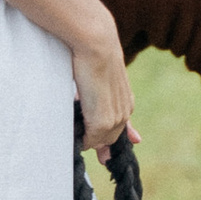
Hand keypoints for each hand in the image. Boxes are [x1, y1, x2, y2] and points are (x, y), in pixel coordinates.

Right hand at [71, 16, 136, 156]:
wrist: (96, 44)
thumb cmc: (92, 54)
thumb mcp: (100, 77)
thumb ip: (101, 94)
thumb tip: (107, 110)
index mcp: (126, 101)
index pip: (120, 129)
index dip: (110, 140)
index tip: (105, 155)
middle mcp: (124, 112)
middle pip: (109, 139)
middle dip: (97, 142)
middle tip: (86, 142)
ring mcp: (115, 119)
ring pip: (100, 141)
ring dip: (87, 138)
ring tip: (75, 127)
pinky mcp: (103, 122)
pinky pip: (90, 140)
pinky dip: (82, 138)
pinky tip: (74, 129)